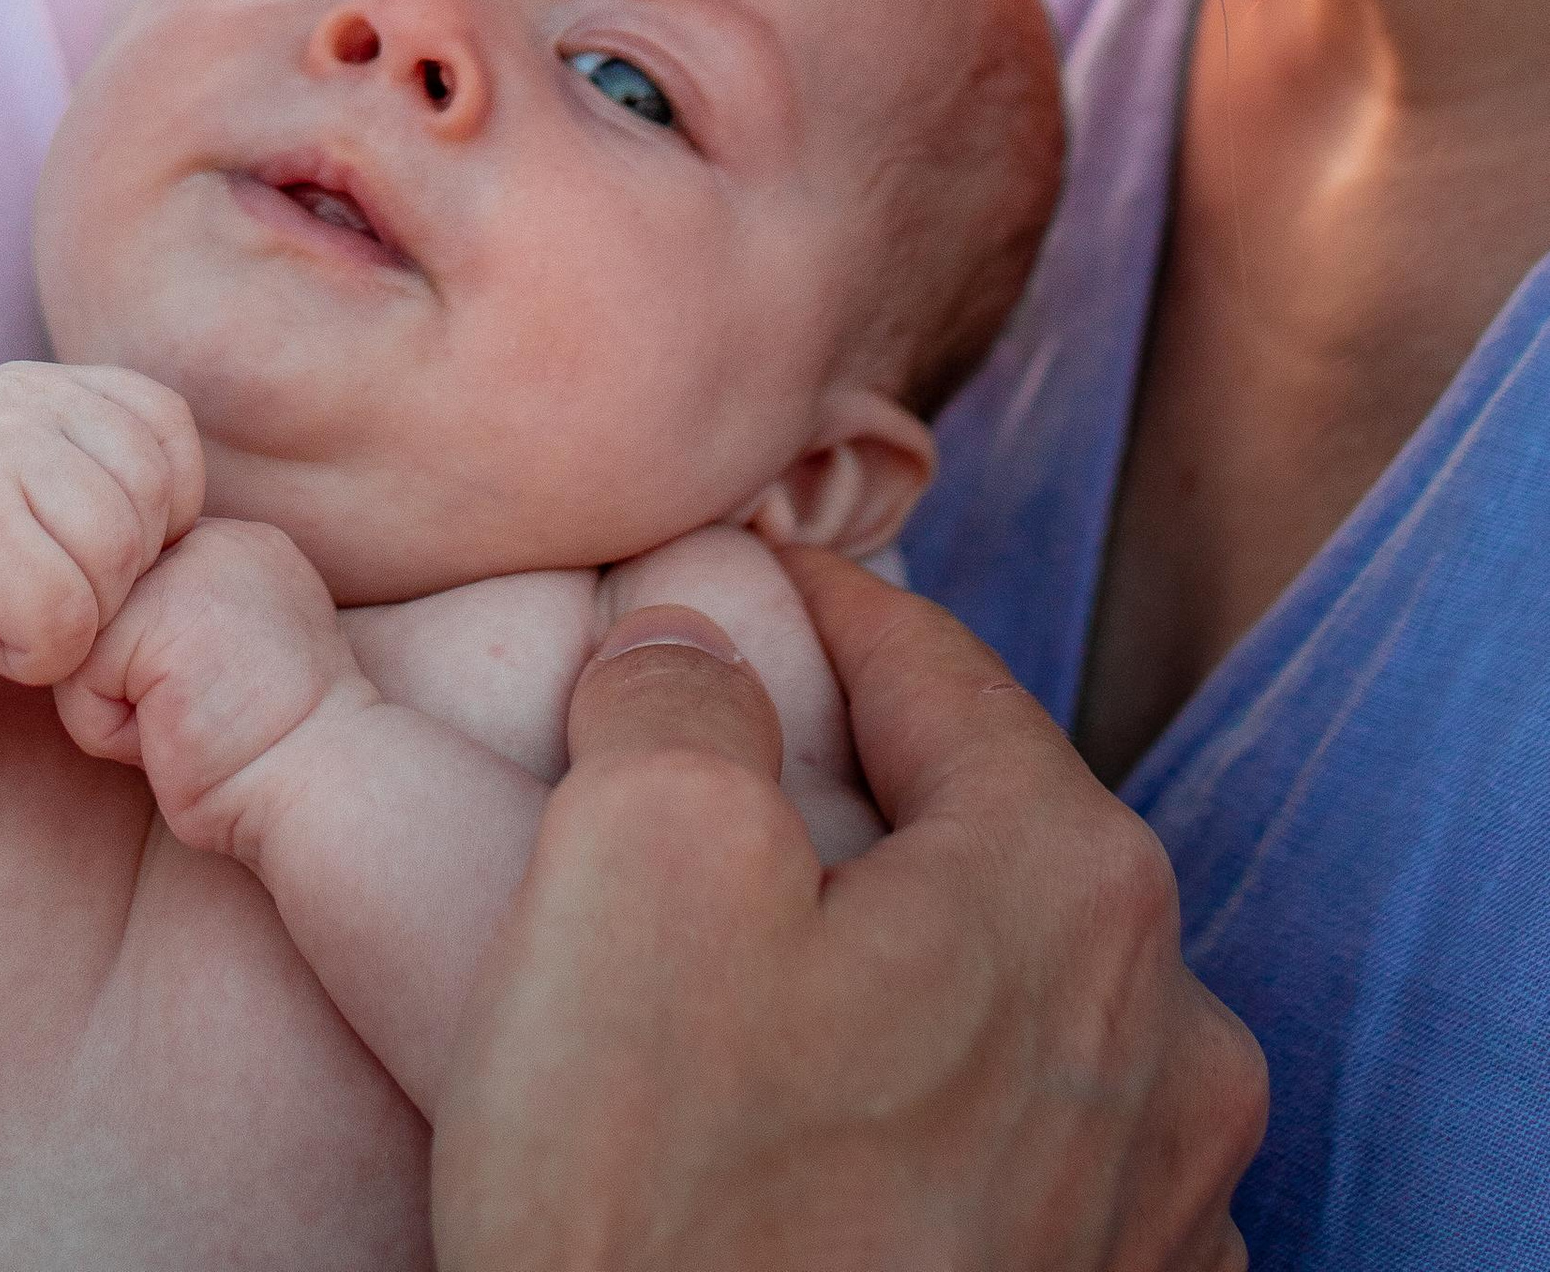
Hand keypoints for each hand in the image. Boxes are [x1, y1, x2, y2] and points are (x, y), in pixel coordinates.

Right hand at [0, 362, 204, 719]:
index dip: (161, 513)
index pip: (168, 432)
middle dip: (119, 574)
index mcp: (44, 383)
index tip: (97, 553)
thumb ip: (120, 468)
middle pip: (149, 499)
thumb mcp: (54, 490)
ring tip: (19, 611)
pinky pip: (66, 616)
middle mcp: (12, 401)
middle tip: (50, 592)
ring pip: (114, 558)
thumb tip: (209, 506)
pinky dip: (40, 655)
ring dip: (79, 619)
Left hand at [56, 514, 369, 860]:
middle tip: (197, 717)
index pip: (134, 581)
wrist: (329, 790)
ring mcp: (188, 566)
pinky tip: (175, 740)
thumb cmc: (276, 756)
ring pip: (82, 641)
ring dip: (114, 707)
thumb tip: (96, 627)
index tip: (208, 701)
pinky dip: (110, 733)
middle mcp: (216, 538)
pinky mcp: (158, 614)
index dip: (146, 658)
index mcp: (243, 545)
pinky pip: (79, 679)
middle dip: (127, 678)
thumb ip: (181, 620)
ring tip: (187, 728)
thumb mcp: (235, 659)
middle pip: (101, 605)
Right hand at [431, 560, 1266, 1271]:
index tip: (710, 592)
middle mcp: (1168, 1036)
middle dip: (858, 790)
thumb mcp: (634, 857)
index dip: (804, 609)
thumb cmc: (674, 1209)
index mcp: (1075, 880)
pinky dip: (933, 1113)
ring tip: (757, 975)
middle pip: (987, 832)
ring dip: (903, 963)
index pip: (932, 663)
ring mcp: (1156, 1209)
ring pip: (1016, 998)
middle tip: (715, 782)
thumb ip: (683, 691)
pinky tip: (825, 1140)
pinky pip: (1024, 1154)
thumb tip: (697, 644)